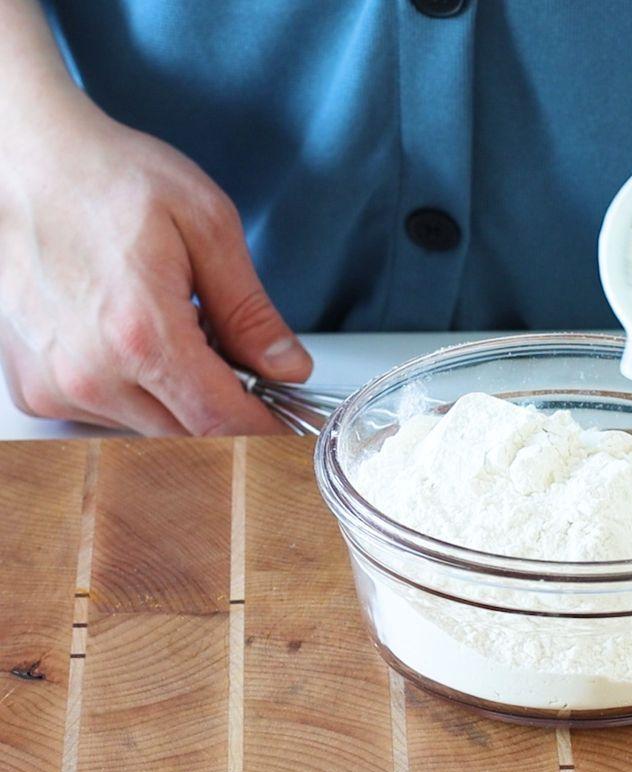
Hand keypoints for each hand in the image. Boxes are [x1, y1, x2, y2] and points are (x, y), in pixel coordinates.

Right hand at [0, 99, 310, 434]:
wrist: (24, 160)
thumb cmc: (109, 179)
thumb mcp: (207, 227)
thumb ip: (251, 311)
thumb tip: (289, 369)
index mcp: (140, 335)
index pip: (222, 422)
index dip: (267, 428)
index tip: (289, 418)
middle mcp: (89, 374)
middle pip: (190, 435)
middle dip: (227, 406)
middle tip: (239, 355)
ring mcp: (56, 385)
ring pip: (151, 429)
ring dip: (180, 397)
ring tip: (179, 329)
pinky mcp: (36, 388)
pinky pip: (108, 415)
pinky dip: (137, 391)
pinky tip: (136, 340)